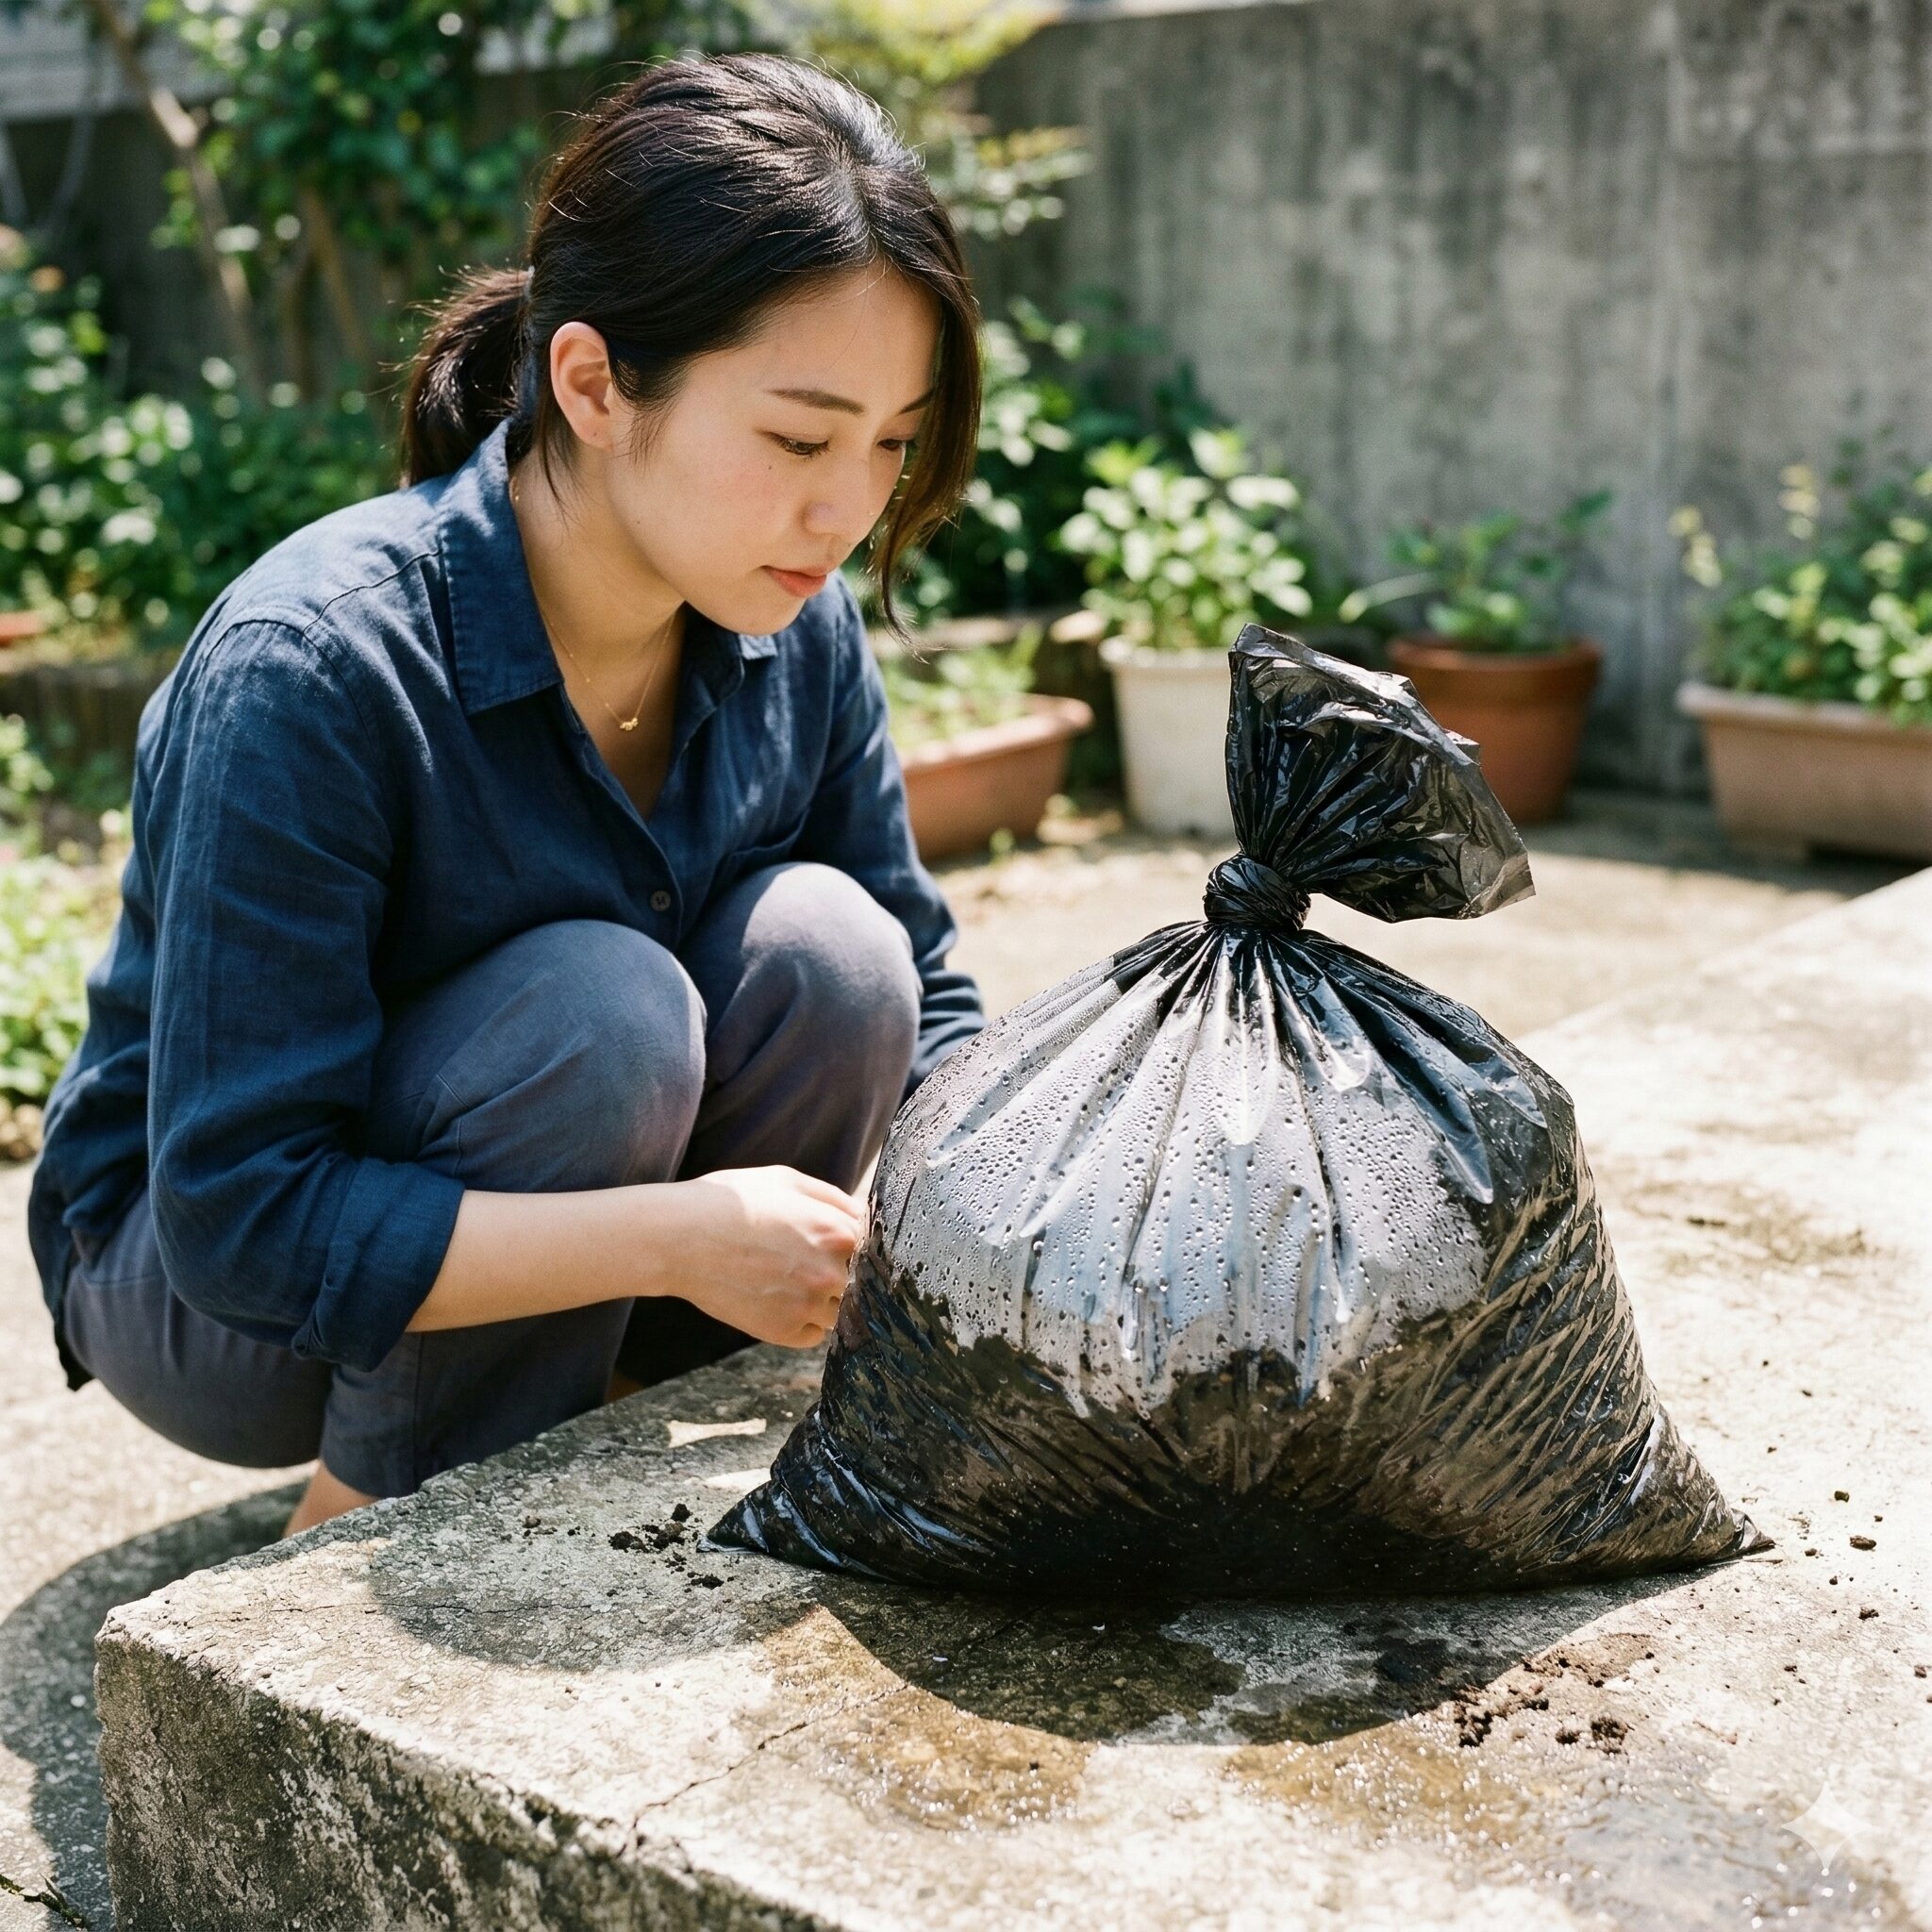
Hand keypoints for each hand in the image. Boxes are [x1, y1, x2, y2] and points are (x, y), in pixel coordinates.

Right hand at [664, 1166, 864, 1347]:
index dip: (859, 1245)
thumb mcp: (788, 1181)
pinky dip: (804, 1323)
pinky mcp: (783, 1332)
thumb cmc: (731, 1202)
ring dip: (825, 1301)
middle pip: (861, 1283)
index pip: (875, 1247)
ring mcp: (807, 1306)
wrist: (680, 1237)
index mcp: (838, 1232)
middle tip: (810, 1262)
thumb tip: (862, 1214)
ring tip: (790, 1280)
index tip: (841, 1244)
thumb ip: (833, 1199)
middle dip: (844, 1273)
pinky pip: (813, 1335)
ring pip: (839, 1312)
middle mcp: (830, 1273)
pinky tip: (780, 1300)